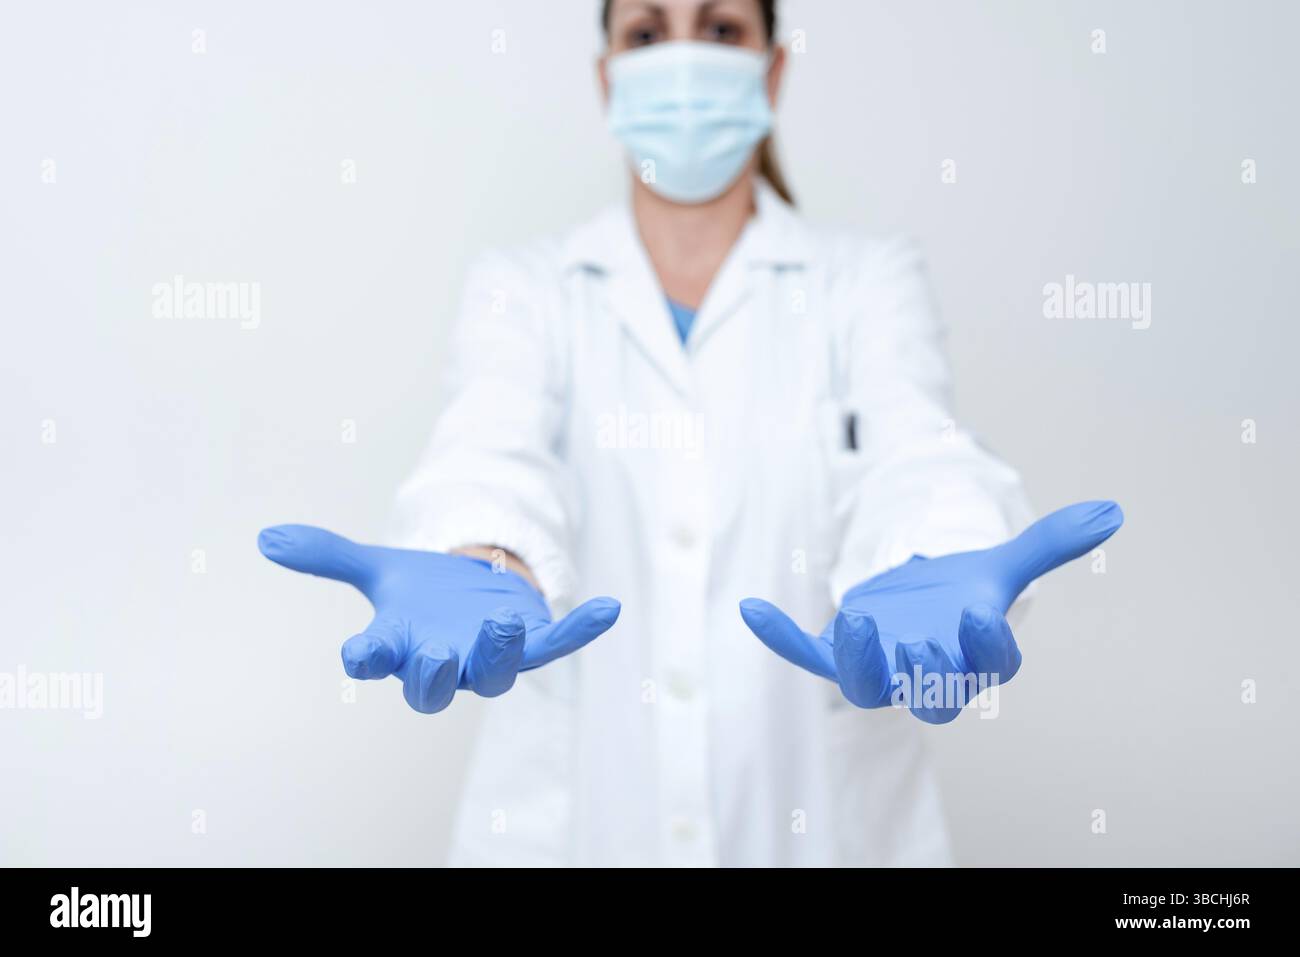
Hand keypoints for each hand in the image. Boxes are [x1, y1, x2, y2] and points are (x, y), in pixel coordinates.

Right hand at [257, 525, 620, 712]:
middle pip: (433, 686)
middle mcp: (443, 661)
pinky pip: (558, 645)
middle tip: (432, 655)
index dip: (365, 658)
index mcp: (399, 645)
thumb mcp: (379, 567)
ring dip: (501, 652)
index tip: (356, 653)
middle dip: (433, 674)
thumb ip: (328, 556)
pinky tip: (609, 607)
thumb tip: (267, 537)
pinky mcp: (534, 643)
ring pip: (496, 673)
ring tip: (505, 621)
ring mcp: (490, 656)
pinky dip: (581, 628)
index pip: (373, 659)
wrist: (474, 595)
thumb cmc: (422, 593)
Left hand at [739, 501, 1122, 723]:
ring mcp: (881, 668)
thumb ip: (1050, 542)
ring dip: (860, 661)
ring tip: (854, 621)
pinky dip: (782, 635)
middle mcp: (931, 672)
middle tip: (917, 642)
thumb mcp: (1001, 562)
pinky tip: (753, 608)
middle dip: (928, 671)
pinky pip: (808, 655)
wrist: (918, 603)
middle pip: (935, 694)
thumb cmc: (962, 591)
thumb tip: (1112, 511)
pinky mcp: (839, 655)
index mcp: (977, 655)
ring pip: (869, 686)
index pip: (994, 664)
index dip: (986, 644)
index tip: (976, 611)